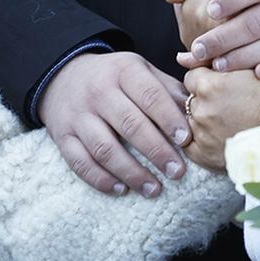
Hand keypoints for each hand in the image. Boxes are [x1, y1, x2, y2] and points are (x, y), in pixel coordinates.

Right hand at [38, 51, 190, 197]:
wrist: (64, 75)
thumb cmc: (114, 77)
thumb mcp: (140, 70)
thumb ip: (167, 89)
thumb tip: (196, 111)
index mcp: (123, 71)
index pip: (149, 95)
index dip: (168, 118)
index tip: (186, 140)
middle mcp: (98, 91)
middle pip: (129, 123)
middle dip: (156, 150)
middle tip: (177, 172)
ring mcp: (78, 115)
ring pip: (104, 148)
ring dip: (131, 172)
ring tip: (155, 189)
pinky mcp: (63, 136)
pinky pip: (80, 162)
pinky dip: (100, 179)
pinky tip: (122, 190)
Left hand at [180, 66, 259, 171]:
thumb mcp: (246, 69)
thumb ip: (214, 61)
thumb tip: (181, 57)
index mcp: (208, 85)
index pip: (191, 77)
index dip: (205, 81)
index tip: (219, 87)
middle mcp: (201, 110)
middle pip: (190, 100)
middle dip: (204, 101)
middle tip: (227, 106)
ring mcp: (202, 134)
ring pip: (191, 121)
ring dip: (203, 120)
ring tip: (227, 122)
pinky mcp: (204, 155)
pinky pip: (191, 145)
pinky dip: (201, 140)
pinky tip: (219, 137)